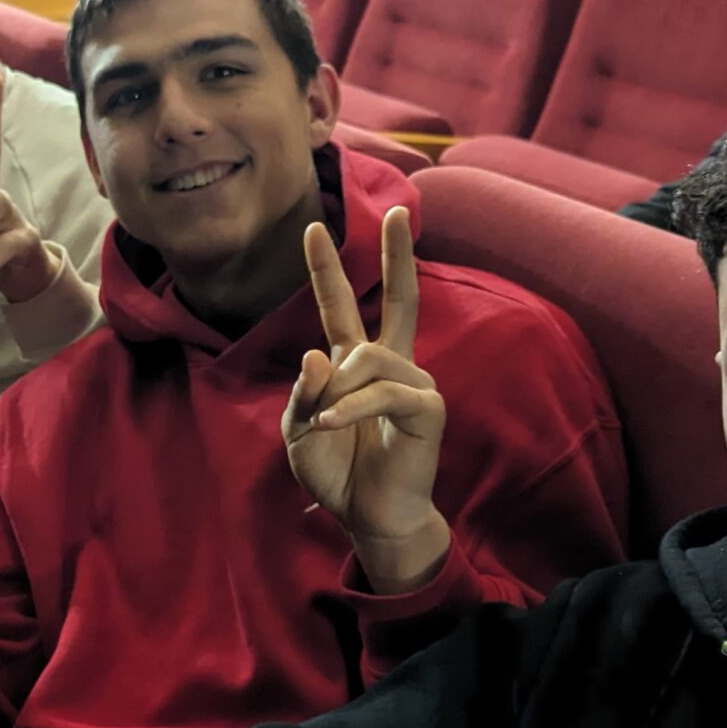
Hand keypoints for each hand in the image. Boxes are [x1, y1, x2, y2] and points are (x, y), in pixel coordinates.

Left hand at [284, 206, 447, 592]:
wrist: (369, 517)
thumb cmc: (337, 473)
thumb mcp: (299, 432)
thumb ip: (304, 393)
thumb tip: (318, 351)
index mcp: (356, 366)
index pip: (343, 307)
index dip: (329, 270)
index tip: (314, 228)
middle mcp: (390, 366)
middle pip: (401, 299)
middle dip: (399, 255)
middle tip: (400, 210)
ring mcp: (413, 383)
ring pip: (367, 357)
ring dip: (336, 392)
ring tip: (324, 426)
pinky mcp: (427, 407)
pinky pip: (382, 391)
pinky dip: (350, 409)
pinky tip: (331, 427)